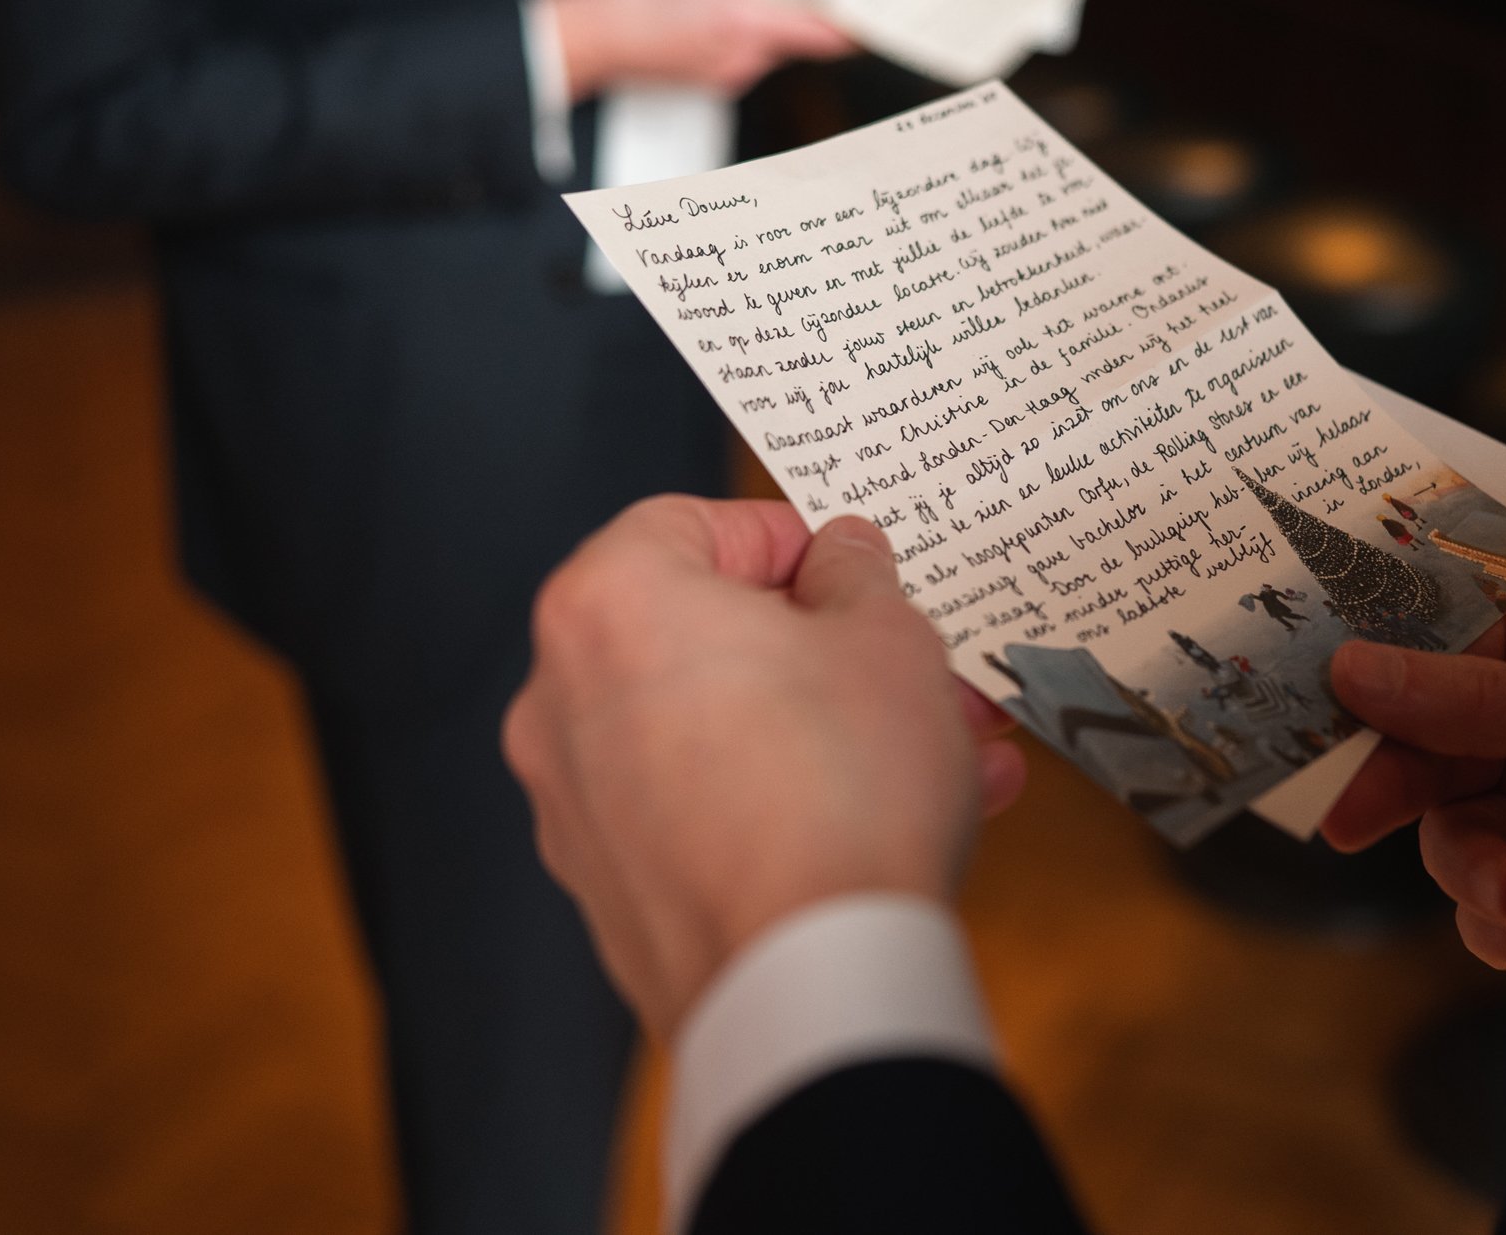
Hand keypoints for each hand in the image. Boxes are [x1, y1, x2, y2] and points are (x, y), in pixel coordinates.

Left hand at [502, 498, 1026, 1042]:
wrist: (811, 982)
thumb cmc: (840, 790)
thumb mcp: (888, 635)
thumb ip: (858, 575)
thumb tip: (841, 561)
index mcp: (606, 605)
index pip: (691, 524)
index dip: (787, 540)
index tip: (851, 572)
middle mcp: (560, 702)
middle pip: (705, 639)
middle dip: (827, 653)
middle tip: (914, 667)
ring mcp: (578, 808)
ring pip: (717, 734)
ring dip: (824, 732)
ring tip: (944, 754)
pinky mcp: (613, 894)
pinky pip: (708, 815)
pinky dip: (784, 805)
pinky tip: (891, 825)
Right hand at [543, 0, 855, 99]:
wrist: (590, 41)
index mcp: (741, 21)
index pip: (820, 32)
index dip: (856, 26)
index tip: (881, 13)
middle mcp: (744, 56)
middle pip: (803, 37)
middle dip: (813, 12)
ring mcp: (732, 74)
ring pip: (778, 45)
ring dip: (779, 20)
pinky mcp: (719, 81)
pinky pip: (753, 54)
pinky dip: (754, 32)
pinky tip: (728, 9)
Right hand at [1321, 598, 1505, 1016]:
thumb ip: (1475, 703)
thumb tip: (1356, 668)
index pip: (1437, 655)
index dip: (1374, 681)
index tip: (1316, 709)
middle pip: (1418, 751)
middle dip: (1398, 790)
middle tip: (1350, 821)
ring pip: (1442, 839)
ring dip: (1473, 871)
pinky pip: (1476, 914)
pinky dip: (1499, 924)